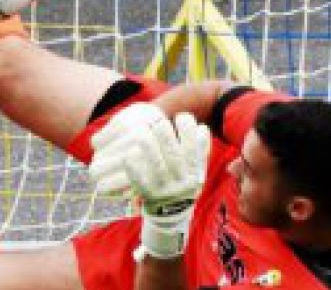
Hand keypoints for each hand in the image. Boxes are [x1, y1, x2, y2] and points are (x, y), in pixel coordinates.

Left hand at [89, 105, 210, 258]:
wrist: (172, 213)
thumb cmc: (184, 181)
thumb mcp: (197, 170)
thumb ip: (201, 150)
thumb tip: (201, 128)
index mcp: (195, 172)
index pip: (194, 148)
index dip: (189, 130)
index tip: (182, 117)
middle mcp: (181, 181)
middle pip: (174, 155)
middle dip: (166, 135)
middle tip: (159, 121)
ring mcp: (164, 188)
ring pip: (157, 166)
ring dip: (149, 147)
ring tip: (142, 132)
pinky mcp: (148, 194)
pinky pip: (140, 181)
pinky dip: (134, 168)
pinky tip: (128, 155)